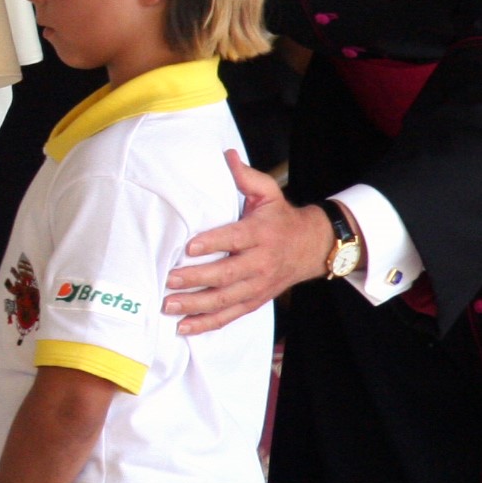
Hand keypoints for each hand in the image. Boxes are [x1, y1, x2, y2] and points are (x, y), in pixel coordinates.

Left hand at [162, 151, 332, 336]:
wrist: (312, 248)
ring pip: (226, 299)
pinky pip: (230, 315)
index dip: (214, 243)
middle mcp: (260, 262)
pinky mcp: (255, 300)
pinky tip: (184, 327)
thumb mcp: (269, 193)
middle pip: (227, 274)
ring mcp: (258, 285)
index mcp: (260, 233)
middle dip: (197, 279)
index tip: (190, 248)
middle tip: (170, 279)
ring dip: (196, 305)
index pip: (236, 239)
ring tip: (169, 305)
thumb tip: (226, 155)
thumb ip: (246, 177)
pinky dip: (207, 324)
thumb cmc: (280, 218)